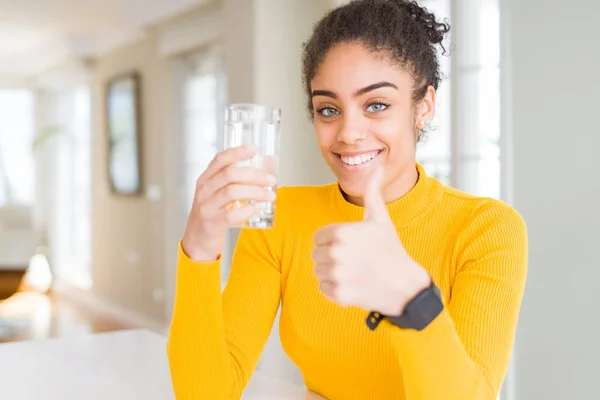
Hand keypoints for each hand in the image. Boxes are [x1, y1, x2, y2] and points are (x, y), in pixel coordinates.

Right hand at [182, 145, 275, 261]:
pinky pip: (232, 215)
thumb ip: (230, 183)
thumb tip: (262, 174)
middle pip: (230, 174)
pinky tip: (258, 208)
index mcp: (205, 180)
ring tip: (270, 195)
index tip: (255, 149)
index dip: (238, 152)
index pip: (220, 159)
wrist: (197, 241)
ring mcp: (207, 207)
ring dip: (256, 192)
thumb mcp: (214, 194)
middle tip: (271, 180)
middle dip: (254, 175)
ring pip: (232, 192)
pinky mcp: (212, 224)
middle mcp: (204, 190)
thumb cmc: (211, 215)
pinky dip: (248, 210)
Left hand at [312, 168, 430, 315]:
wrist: (404, 285)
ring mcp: (337, 274)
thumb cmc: (390, 249)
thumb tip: (377, 168)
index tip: (351, 245)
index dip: (333, 240)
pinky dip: (335, 289)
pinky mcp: (338, 294)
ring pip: (318, 271)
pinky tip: (353, 285)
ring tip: (354, 272)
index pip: (318, 236)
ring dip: (332, 273)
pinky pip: (323, 288)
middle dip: (332, 256)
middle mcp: (336, 252)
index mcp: (341, 232)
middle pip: (316, 254)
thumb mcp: (380, 219)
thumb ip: (372, 193)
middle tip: (355, 260)